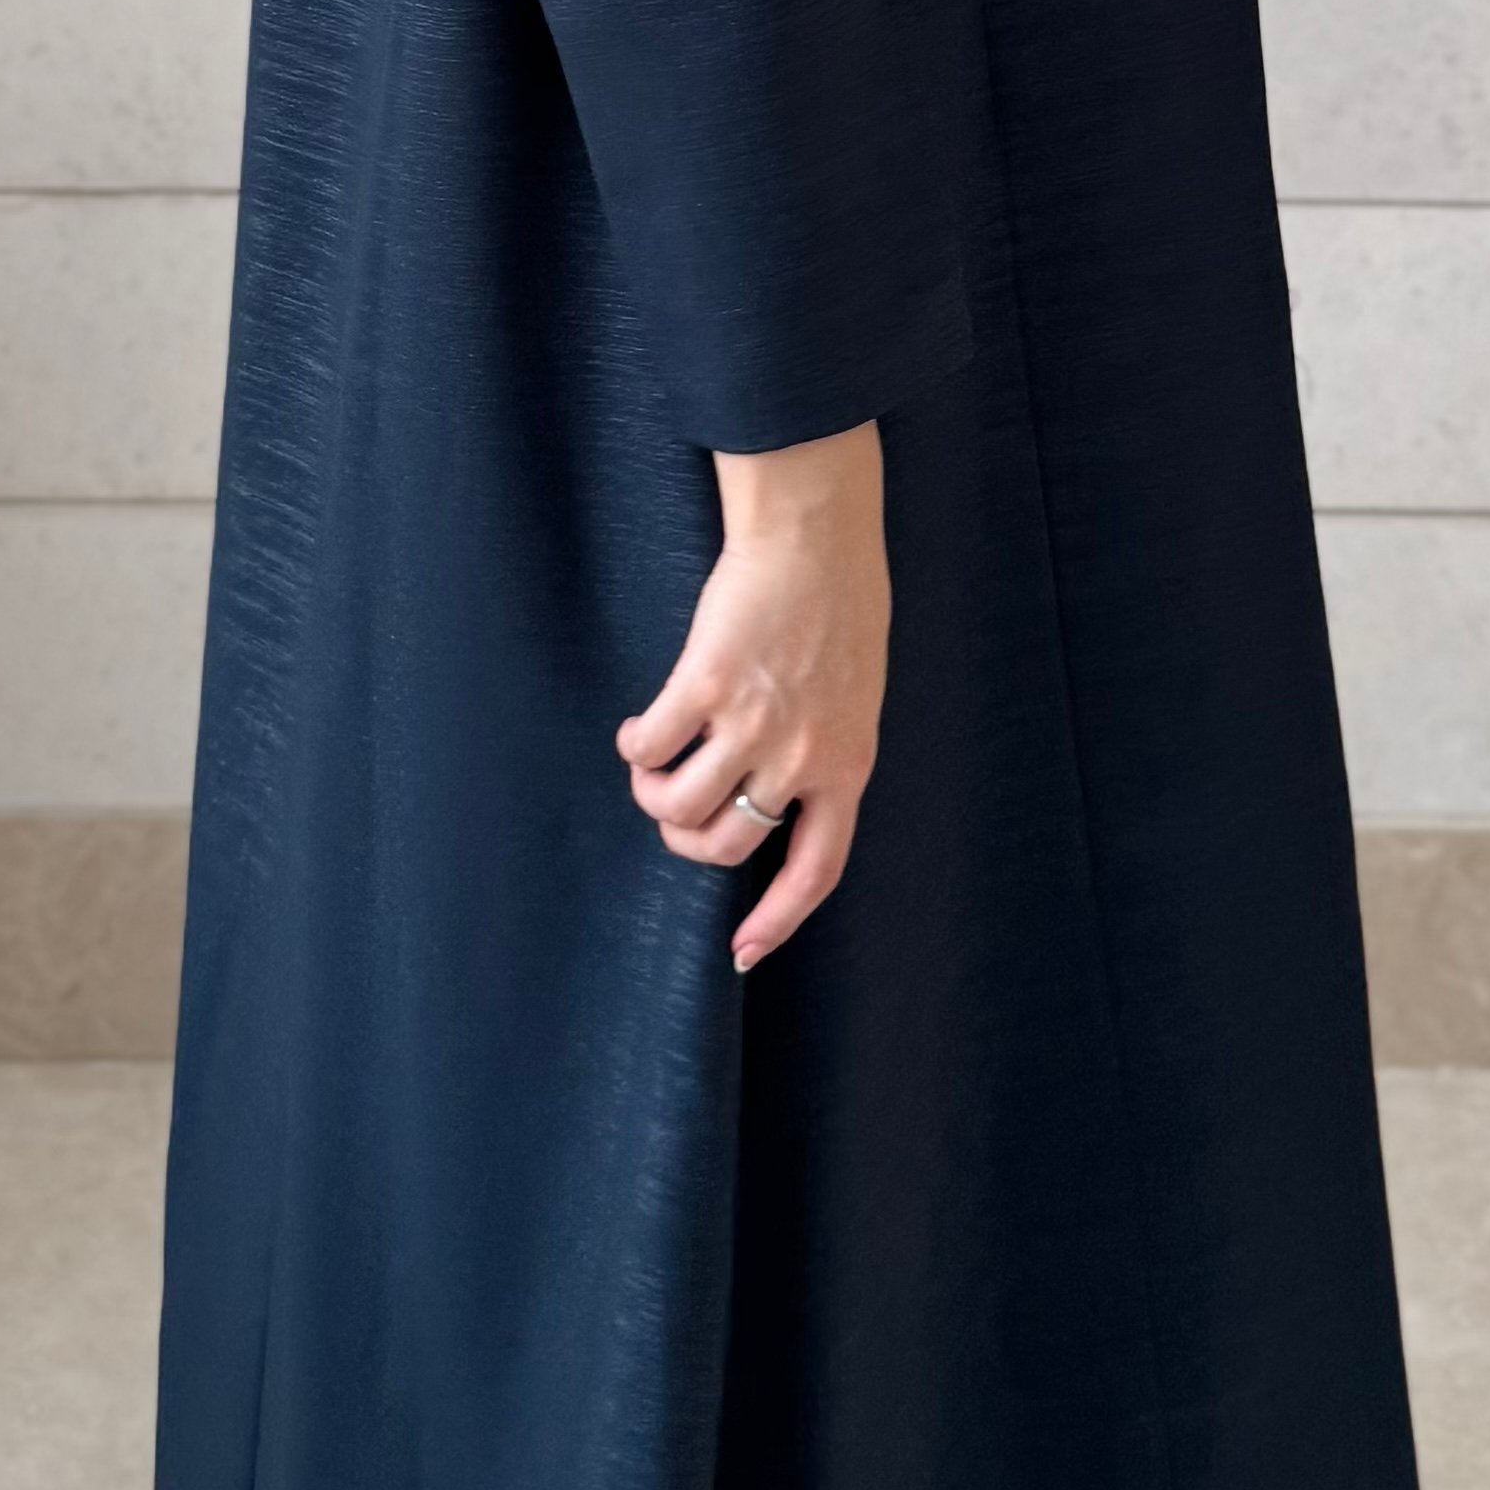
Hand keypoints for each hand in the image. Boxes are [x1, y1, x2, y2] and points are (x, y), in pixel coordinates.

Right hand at [617, 419, 888, 970]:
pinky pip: (650, 747)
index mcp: (847, 768)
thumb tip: (775, 798)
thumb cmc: (839, 606)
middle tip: (672, 811)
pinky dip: (635, 745)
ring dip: (652, 795)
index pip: (815, 871)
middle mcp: (799, 759)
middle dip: (687, 839)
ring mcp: (751, 725)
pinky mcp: (704, 687)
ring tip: (651, 764)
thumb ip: (822, 753)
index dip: (776, 920)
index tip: (743, 954)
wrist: (815, 535)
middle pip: (726, 846)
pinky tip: (639, 726)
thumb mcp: (854, 697)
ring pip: (677, 805)